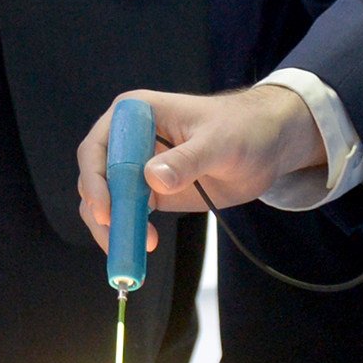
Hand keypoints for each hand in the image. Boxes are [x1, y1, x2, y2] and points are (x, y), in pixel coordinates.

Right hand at [75, 86, 326, 244]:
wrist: (267, 145)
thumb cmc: (244, 130)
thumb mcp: (219, 143)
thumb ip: (187, 160)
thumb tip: (152, 179)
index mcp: (135, 114)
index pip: (98, 146)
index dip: (95, 178)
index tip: (106, 210)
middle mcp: (128, 139)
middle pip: (95, 177)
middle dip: (101, 210)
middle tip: (121, 237)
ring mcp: (137, 166)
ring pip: (105, 200)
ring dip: (112, 227)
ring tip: (136, 249)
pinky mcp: (149, 191)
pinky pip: (126, 213)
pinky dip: (127, 232)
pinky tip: (142, 246)